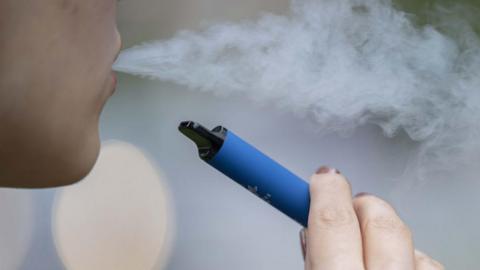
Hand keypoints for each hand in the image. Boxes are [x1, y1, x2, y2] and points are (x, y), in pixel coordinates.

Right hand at [300, 166, 443, 269]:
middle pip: (378, 218)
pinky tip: (392, 265)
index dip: (326, 190)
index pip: (332, 222)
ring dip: (383, 230)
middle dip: (358, 202)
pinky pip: (427, 261)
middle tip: (342, 202)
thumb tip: (311, 232)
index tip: (322, 176)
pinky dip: (408, 255)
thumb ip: (312, 262)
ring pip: (407, 237)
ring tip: (366, 245)